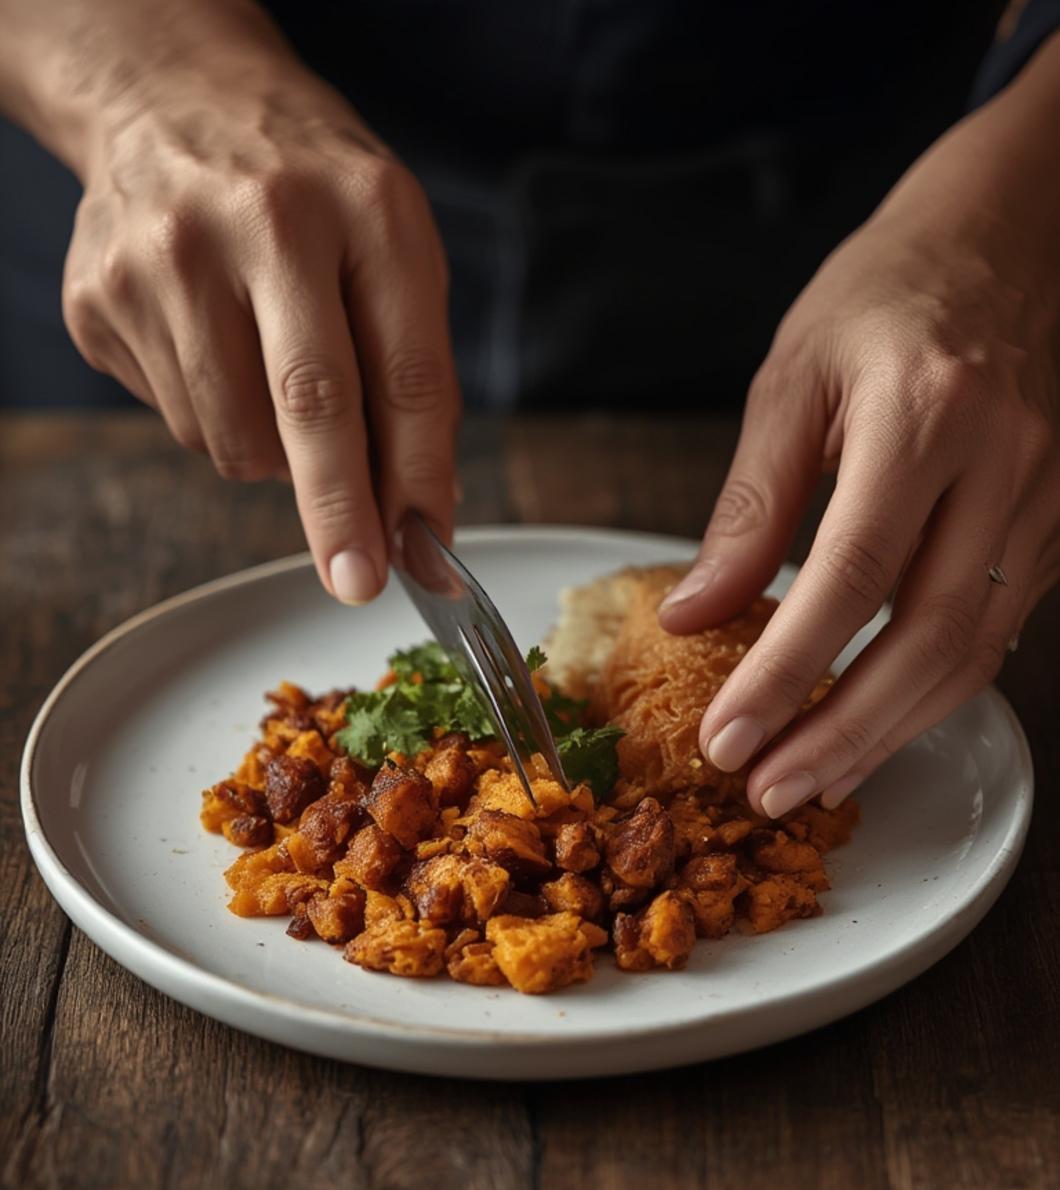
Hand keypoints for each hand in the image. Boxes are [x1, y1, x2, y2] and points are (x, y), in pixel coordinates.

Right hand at [60, 47, 458, 603]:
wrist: (173, 98)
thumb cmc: (309, 190)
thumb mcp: (391, 247)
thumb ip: (411, 375)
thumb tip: (418, 511)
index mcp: (365, 207)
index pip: (406, 370)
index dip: (418, 476)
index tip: (425, 554)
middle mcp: (264, 221)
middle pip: (310, 402)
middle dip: (339, 511)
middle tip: (357, 583)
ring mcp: (168, 256)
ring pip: (234, 436)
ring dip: (271, 454)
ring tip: (270, 377)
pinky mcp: (101, 294)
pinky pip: (178, 421)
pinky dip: (214, 417)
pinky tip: (213, 346)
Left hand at [659, 41, 1059, 816]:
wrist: (1007, 237)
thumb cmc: (886, 295)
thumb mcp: (793, 379)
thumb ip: (748, 507)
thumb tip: (694, 615)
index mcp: (927, 414)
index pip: (852, 578)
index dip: (787, 674)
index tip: (727, 738)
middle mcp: (1005, 464)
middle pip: (927, 640)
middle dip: (841, 733)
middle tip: (764, 789)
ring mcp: (1046, 498)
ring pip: (974, 654)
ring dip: (888, 733)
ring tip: (808, 780)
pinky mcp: (1057, 524)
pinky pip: (996, 631)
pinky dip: (931, 693)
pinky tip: (873, 725)